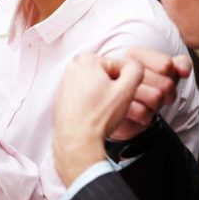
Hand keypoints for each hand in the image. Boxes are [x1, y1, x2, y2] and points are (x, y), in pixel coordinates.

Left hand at [53, 54, 143, 185]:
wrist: (77, 138)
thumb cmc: (98, 116)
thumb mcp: (126, 90)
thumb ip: (136, 70)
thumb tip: (135, 65)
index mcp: (86, 60)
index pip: (119, 65)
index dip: (127, 82)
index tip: (124, 95)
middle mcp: (72, 67)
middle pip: (106, 75)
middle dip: (114, 88)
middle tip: (114, 104)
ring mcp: (65, 82)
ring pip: (95, 85)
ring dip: (103, 96)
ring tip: (103, 111)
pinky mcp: (62, 96)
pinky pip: (83, 95)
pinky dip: (91, 103)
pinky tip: (94, 114)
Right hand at [109, 49, 192, 140]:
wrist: (125, 110)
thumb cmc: (146, 87)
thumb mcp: (166, 72)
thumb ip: (181, 63)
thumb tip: (183, 71)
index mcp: (134, 55)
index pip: (167, 65)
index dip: (172, 77)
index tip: (163, 79)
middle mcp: (122, 67)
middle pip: (166, 84)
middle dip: (166, 94)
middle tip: (155, 94)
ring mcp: (116, 87)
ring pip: (155, 98)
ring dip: (155, 105)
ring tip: (146, 102)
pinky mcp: (114, 106)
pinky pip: (143, 112)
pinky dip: (145, 115)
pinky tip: (138, 111)